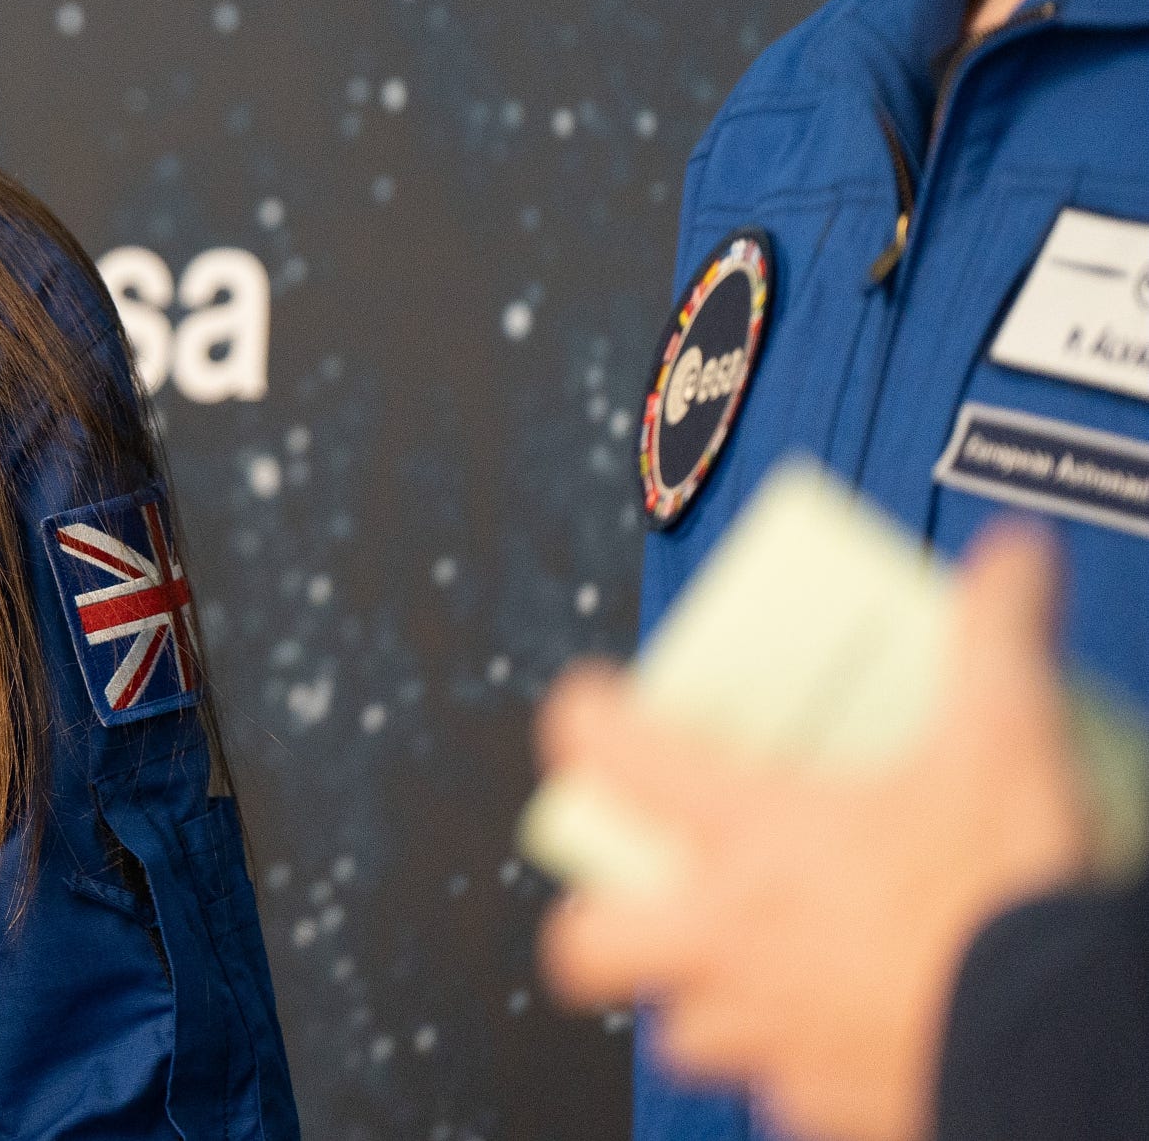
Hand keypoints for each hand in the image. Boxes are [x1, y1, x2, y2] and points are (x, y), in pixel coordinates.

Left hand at [535, 522, 1099, 1140]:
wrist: (1062, 1046)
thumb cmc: (1009, 903)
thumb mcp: (1007, 739)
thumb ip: (998, 639)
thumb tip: (1012, 559)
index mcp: (753, 837)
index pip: (608, 752)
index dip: (582, 718)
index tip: (591, 707)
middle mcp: (733, 941)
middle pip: (588, 941)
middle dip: (593, 920)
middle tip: (632, 891)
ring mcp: (769, 1035)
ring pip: (681, 1030)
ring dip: (702, 1002)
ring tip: (744, 973)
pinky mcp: (821, 1107)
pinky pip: (781, 1097)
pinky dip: (801, 1072)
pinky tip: (841, 1040)